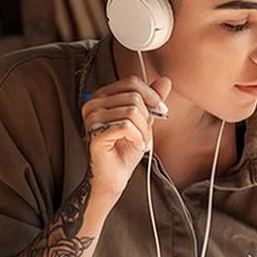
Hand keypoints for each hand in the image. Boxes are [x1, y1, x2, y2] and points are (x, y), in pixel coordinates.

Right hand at [80, 75, 171, 192]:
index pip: (131, 83)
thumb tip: (165, 81)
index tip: (160, 110)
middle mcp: (93, 104)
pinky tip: (136, 145)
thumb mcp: (144, 120)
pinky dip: (138, 138)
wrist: (115, 176)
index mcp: (102, 97)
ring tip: (140, 142)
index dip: (151, 95)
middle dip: (147, 118)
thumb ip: (151, 100)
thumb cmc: (125, 149)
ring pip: (132, 112)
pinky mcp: (95, 134)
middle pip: (134, 97)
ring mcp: (92, 119)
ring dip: (144, 131)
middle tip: (145, 134)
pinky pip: (126, 127)